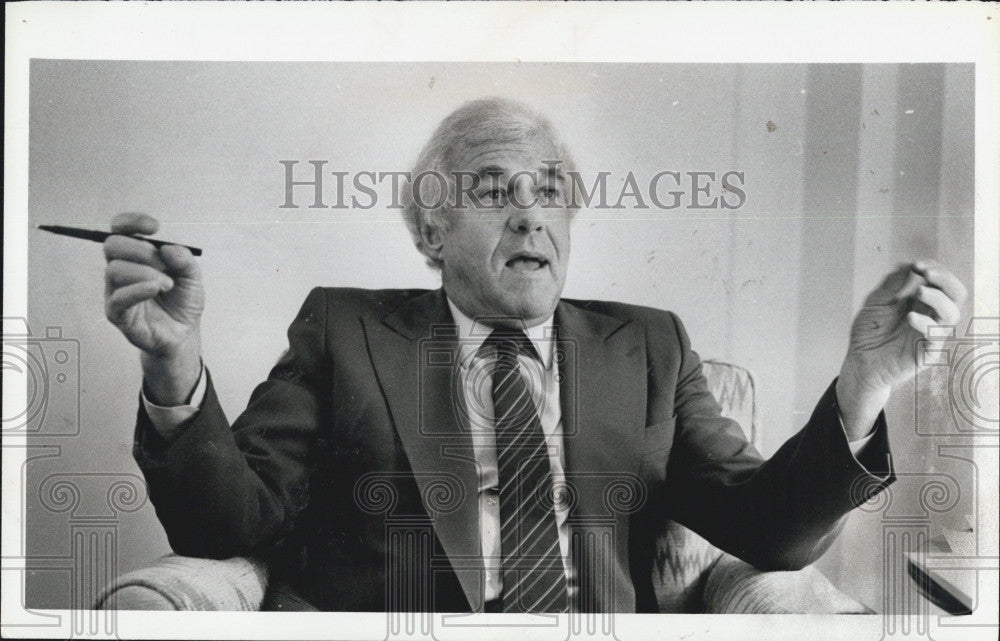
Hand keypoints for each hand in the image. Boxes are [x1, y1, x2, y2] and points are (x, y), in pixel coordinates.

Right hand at [104, 213, 204, 403]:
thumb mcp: (193, 277)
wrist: (183, 333)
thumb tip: (169, 248)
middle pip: (112, 245)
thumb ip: (185, 260)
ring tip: (167, 285)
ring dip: (145, 273)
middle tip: (164, 264)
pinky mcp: (117, 313)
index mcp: (135, 256)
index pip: (120, 229)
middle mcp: (121, 270)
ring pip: (114, 269)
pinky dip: (138, 289)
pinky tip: (156, 288)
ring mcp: (115, 291)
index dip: (132, 222)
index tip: (154, 227)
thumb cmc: (182, 301)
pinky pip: (119, 297)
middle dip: (141, 250)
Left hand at [837, 260, 966, 439]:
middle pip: (956, 294)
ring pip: (952, 313)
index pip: (941, 280)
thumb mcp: (876, 302)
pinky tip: (910, 317)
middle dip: (945, 279)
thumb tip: (909, 264)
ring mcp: (931, 333)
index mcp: (922, 301)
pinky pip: (937, 337)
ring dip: (938, 298)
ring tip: (919, 292)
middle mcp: (931, 315)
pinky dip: (926, 324)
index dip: (934, 269)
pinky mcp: (927, 352)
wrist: (859, 362)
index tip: (917, 264)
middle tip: (927, 273)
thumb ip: (892, 284)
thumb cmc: (869, 332)